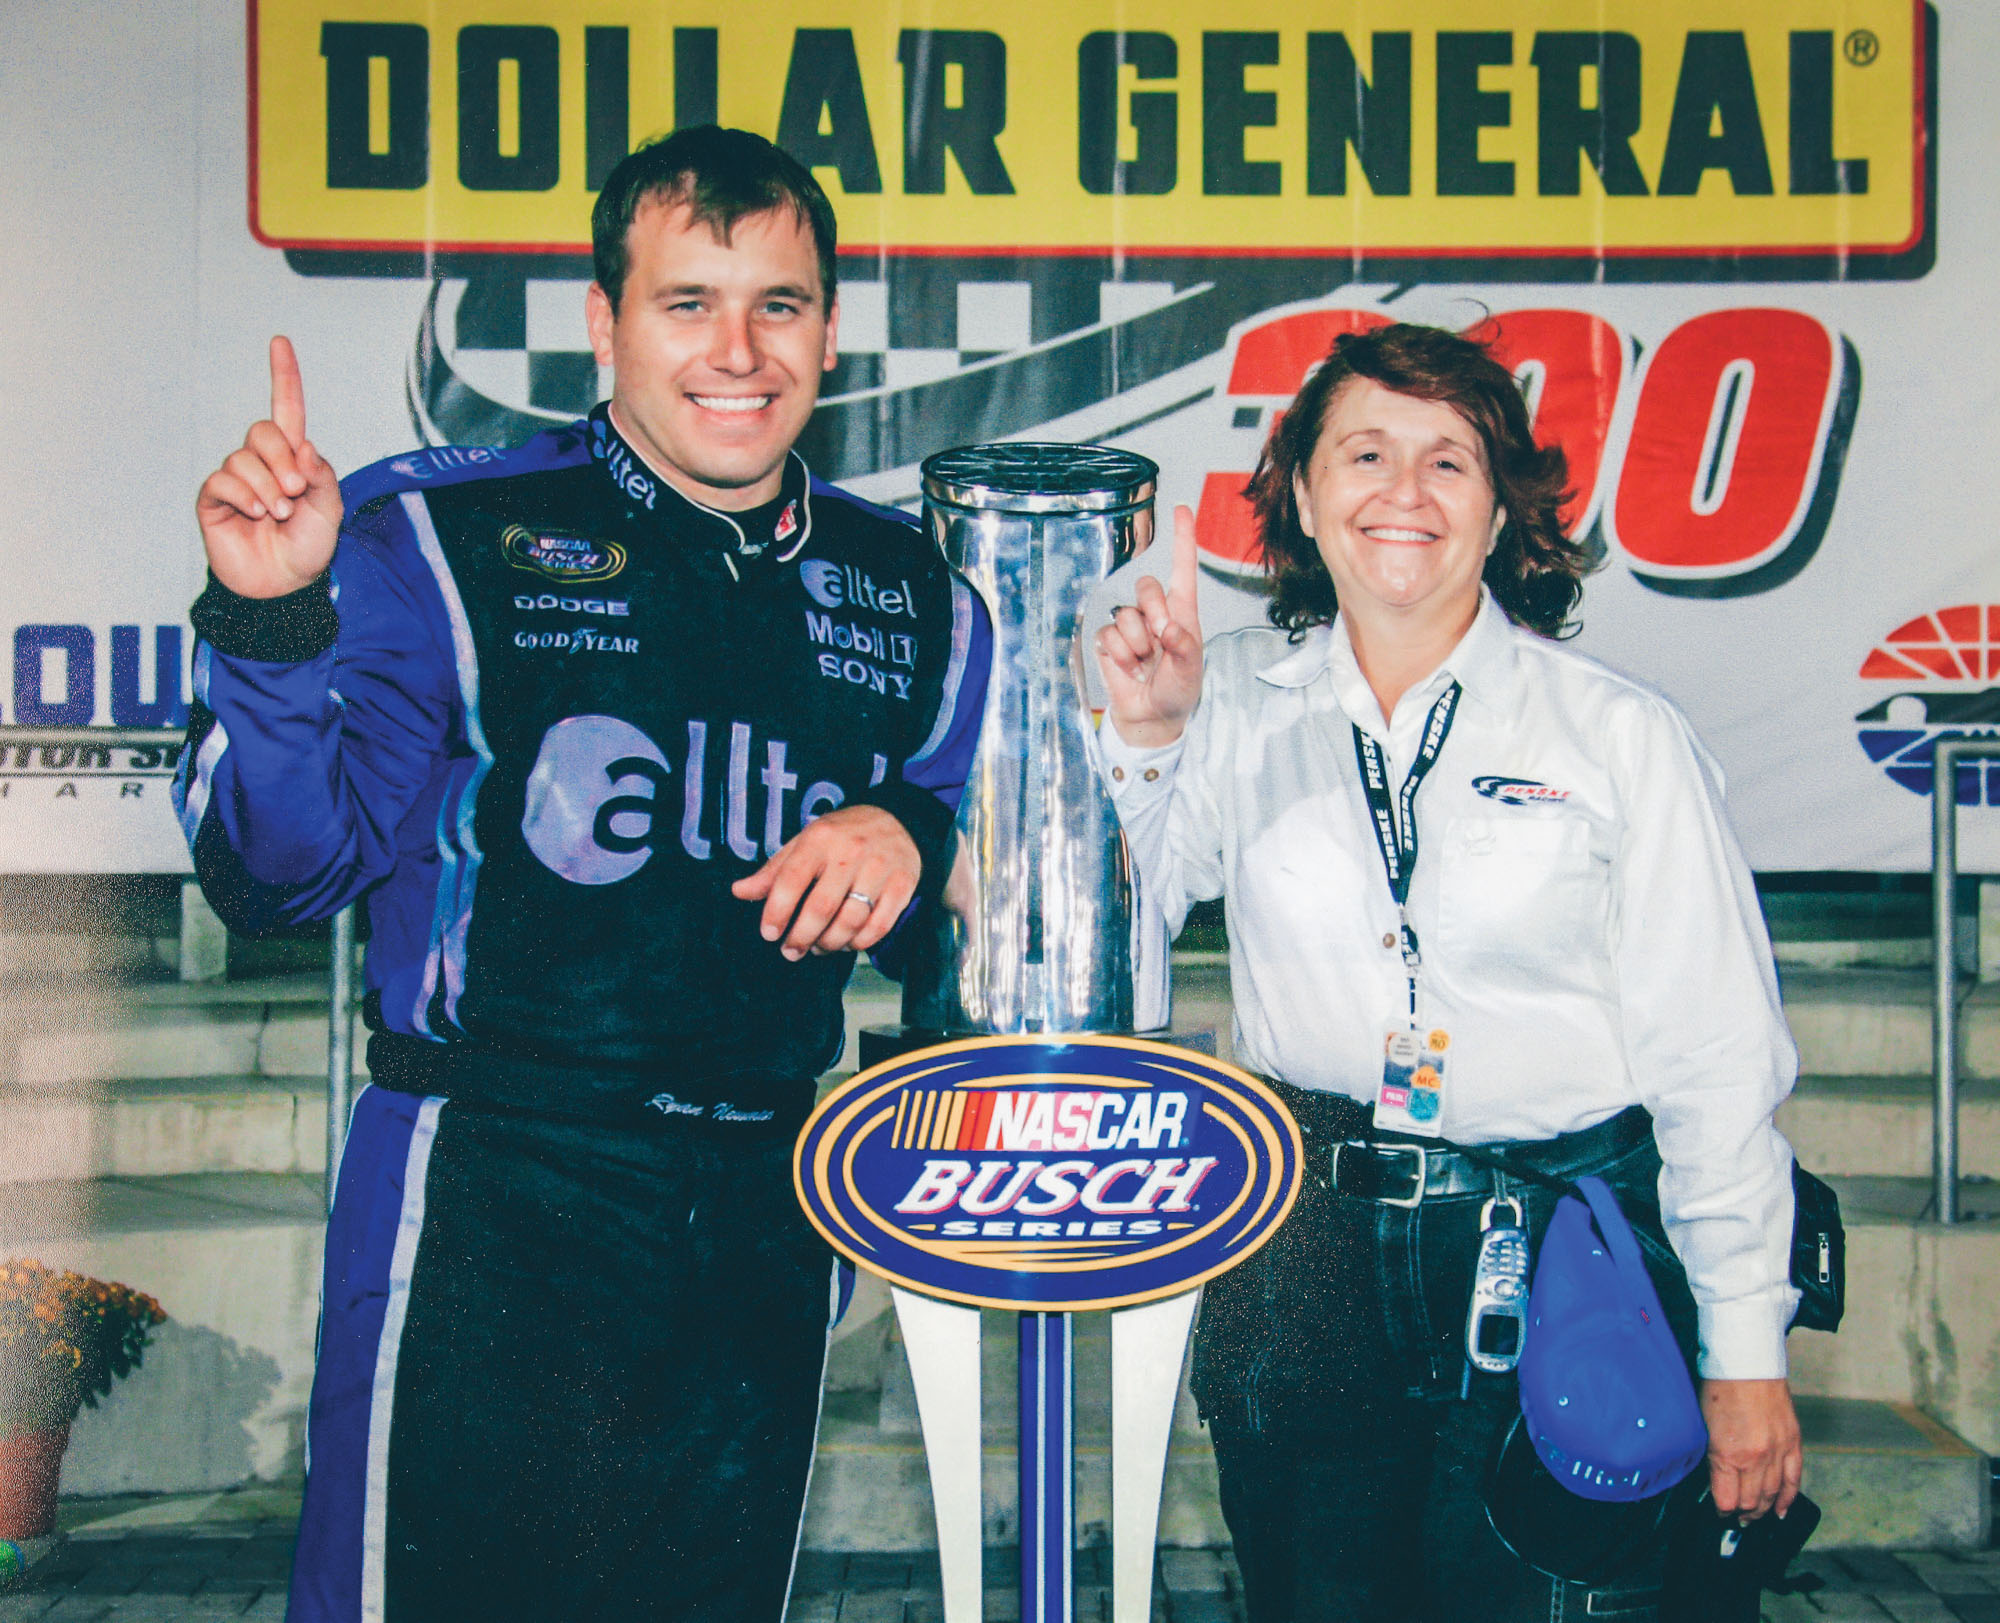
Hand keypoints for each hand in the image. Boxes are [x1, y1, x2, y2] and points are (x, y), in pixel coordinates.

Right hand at [196, 336, 343, 598]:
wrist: (284, 585)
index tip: (281, 342)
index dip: (284, 376)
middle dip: (283, 459)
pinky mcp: (214, 498)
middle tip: (297, 491)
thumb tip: (302, 444)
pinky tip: (258, 516)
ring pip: (244, 458)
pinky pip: (224, 480)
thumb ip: (321, 473)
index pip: (287, 409)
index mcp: (293, 458)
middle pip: (263, 430)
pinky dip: (246, 497)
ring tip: (279, 515)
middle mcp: (262, 461)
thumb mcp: (330, 509)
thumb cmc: (309, 547)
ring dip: (268, 488)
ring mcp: (236, 478)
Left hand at [731, 804, 919, 960]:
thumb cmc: (842, 835)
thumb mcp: (805, 842)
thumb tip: (739, 891)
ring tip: (818, 947)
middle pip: (821, 908)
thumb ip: (774, 870)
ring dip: (830, 944)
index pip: (791, 880)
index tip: (769, 933)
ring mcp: (879, 869)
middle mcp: (850, 852)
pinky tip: (847, 943)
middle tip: (791, 951)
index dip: (776, 912)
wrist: (899, 819)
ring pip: (851, 922)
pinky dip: (860, 943)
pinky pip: (879, 926)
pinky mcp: (902, 885)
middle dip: (801, 937)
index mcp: (819, 839)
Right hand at [1095, 502, 1203, 747]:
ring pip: (1126, 614)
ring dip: (1137, 644)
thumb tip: (1168, 628)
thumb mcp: (1191, 670)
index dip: (1182, 538)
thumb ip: (1185, 647)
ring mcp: (1130, 626)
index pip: (1182, 568)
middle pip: (1146, 586)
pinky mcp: (1110, 641)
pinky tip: (1131, 669)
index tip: (1181, 510)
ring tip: (1146, 664)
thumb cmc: (1177, 690)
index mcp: (1182, 611)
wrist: (1151, 717)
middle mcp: (1155, 613)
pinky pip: (1109, 635)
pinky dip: (1122, 656)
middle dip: (1153, 615)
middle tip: (1160, 644)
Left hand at [1701, 1377, 1802, 1520]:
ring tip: (1754, 1516)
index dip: (1721, 1510)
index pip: (1726, 1499)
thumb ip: (1712, 1455)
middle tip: (1736, 1518)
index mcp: (1728, 1454)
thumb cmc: (1719, 1387)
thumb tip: (1715, 1477)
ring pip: (1772, 1494)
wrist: (1746, 1363)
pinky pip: (1794, 1479)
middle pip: (1750, 1501)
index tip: (1718, 1512)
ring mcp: (1777, 1452)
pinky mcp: (1792, 1443)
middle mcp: (1755, 1459)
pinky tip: (1782, 1510)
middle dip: (1742, 1513)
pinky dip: (1788, 1498)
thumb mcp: (1704, 1425)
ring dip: (1762, 1509)